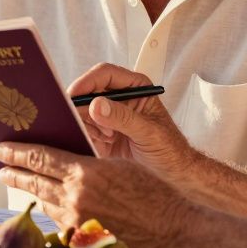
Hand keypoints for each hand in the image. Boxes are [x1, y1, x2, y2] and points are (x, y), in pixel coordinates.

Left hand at [0, 142, 193, 247]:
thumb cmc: (154, 193)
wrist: (174, 230)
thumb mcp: (119, 164)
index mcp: (85, 174)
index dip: (16, 152)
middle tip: (0, 166)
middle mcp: (76, 199)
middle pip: (34, 182)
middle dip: (14, 172)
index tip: (0, 148)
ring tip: (21, 182)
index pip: (40, 158)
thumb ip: (87, 161)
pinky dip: (51, 210)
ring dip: (31, 192)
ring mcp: (77, 223)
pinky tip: (48, 203)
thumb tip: (63, 156)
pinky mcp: (83, 242)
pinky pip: (59, 222)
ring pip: (44, 202)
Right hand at [67, 64, 195, 180]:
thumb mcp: (149, 132)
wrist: (171, 173)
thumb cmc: (170, 148)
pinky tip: (106, 143)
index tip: (75, 95)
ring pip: (82, 110)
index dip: (87, 81)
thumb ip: (123, 118)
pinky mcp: (100, 132)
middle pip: (88, 91)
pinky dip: (88, 136)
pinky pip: (82, 128)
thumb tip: (97, 105)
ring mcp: (108, 115)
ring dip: (90, 124)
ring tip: (109, 137)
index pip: (105, 74)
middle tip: (91, 123)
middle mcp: (119, 97)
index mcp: (135, 87)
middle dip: (86, 108)